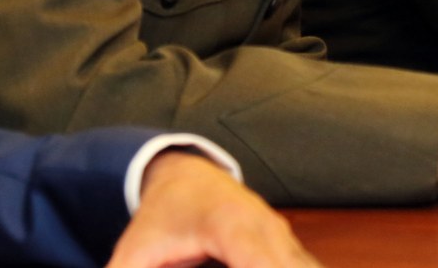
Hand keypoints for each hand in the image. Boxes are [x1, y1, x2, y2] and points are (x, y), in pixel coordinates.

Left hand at [106, 151, 318, 267]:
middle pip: (291, 265)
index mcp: (227, 223)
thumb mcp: (133, 252)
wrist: (185, 177)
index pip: (257, 259)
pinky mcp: (287, 243)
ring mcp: (280, 232)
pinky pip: (303, 266)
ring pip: (304, 265)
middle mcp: (263, 225)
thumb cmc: (159, 217)